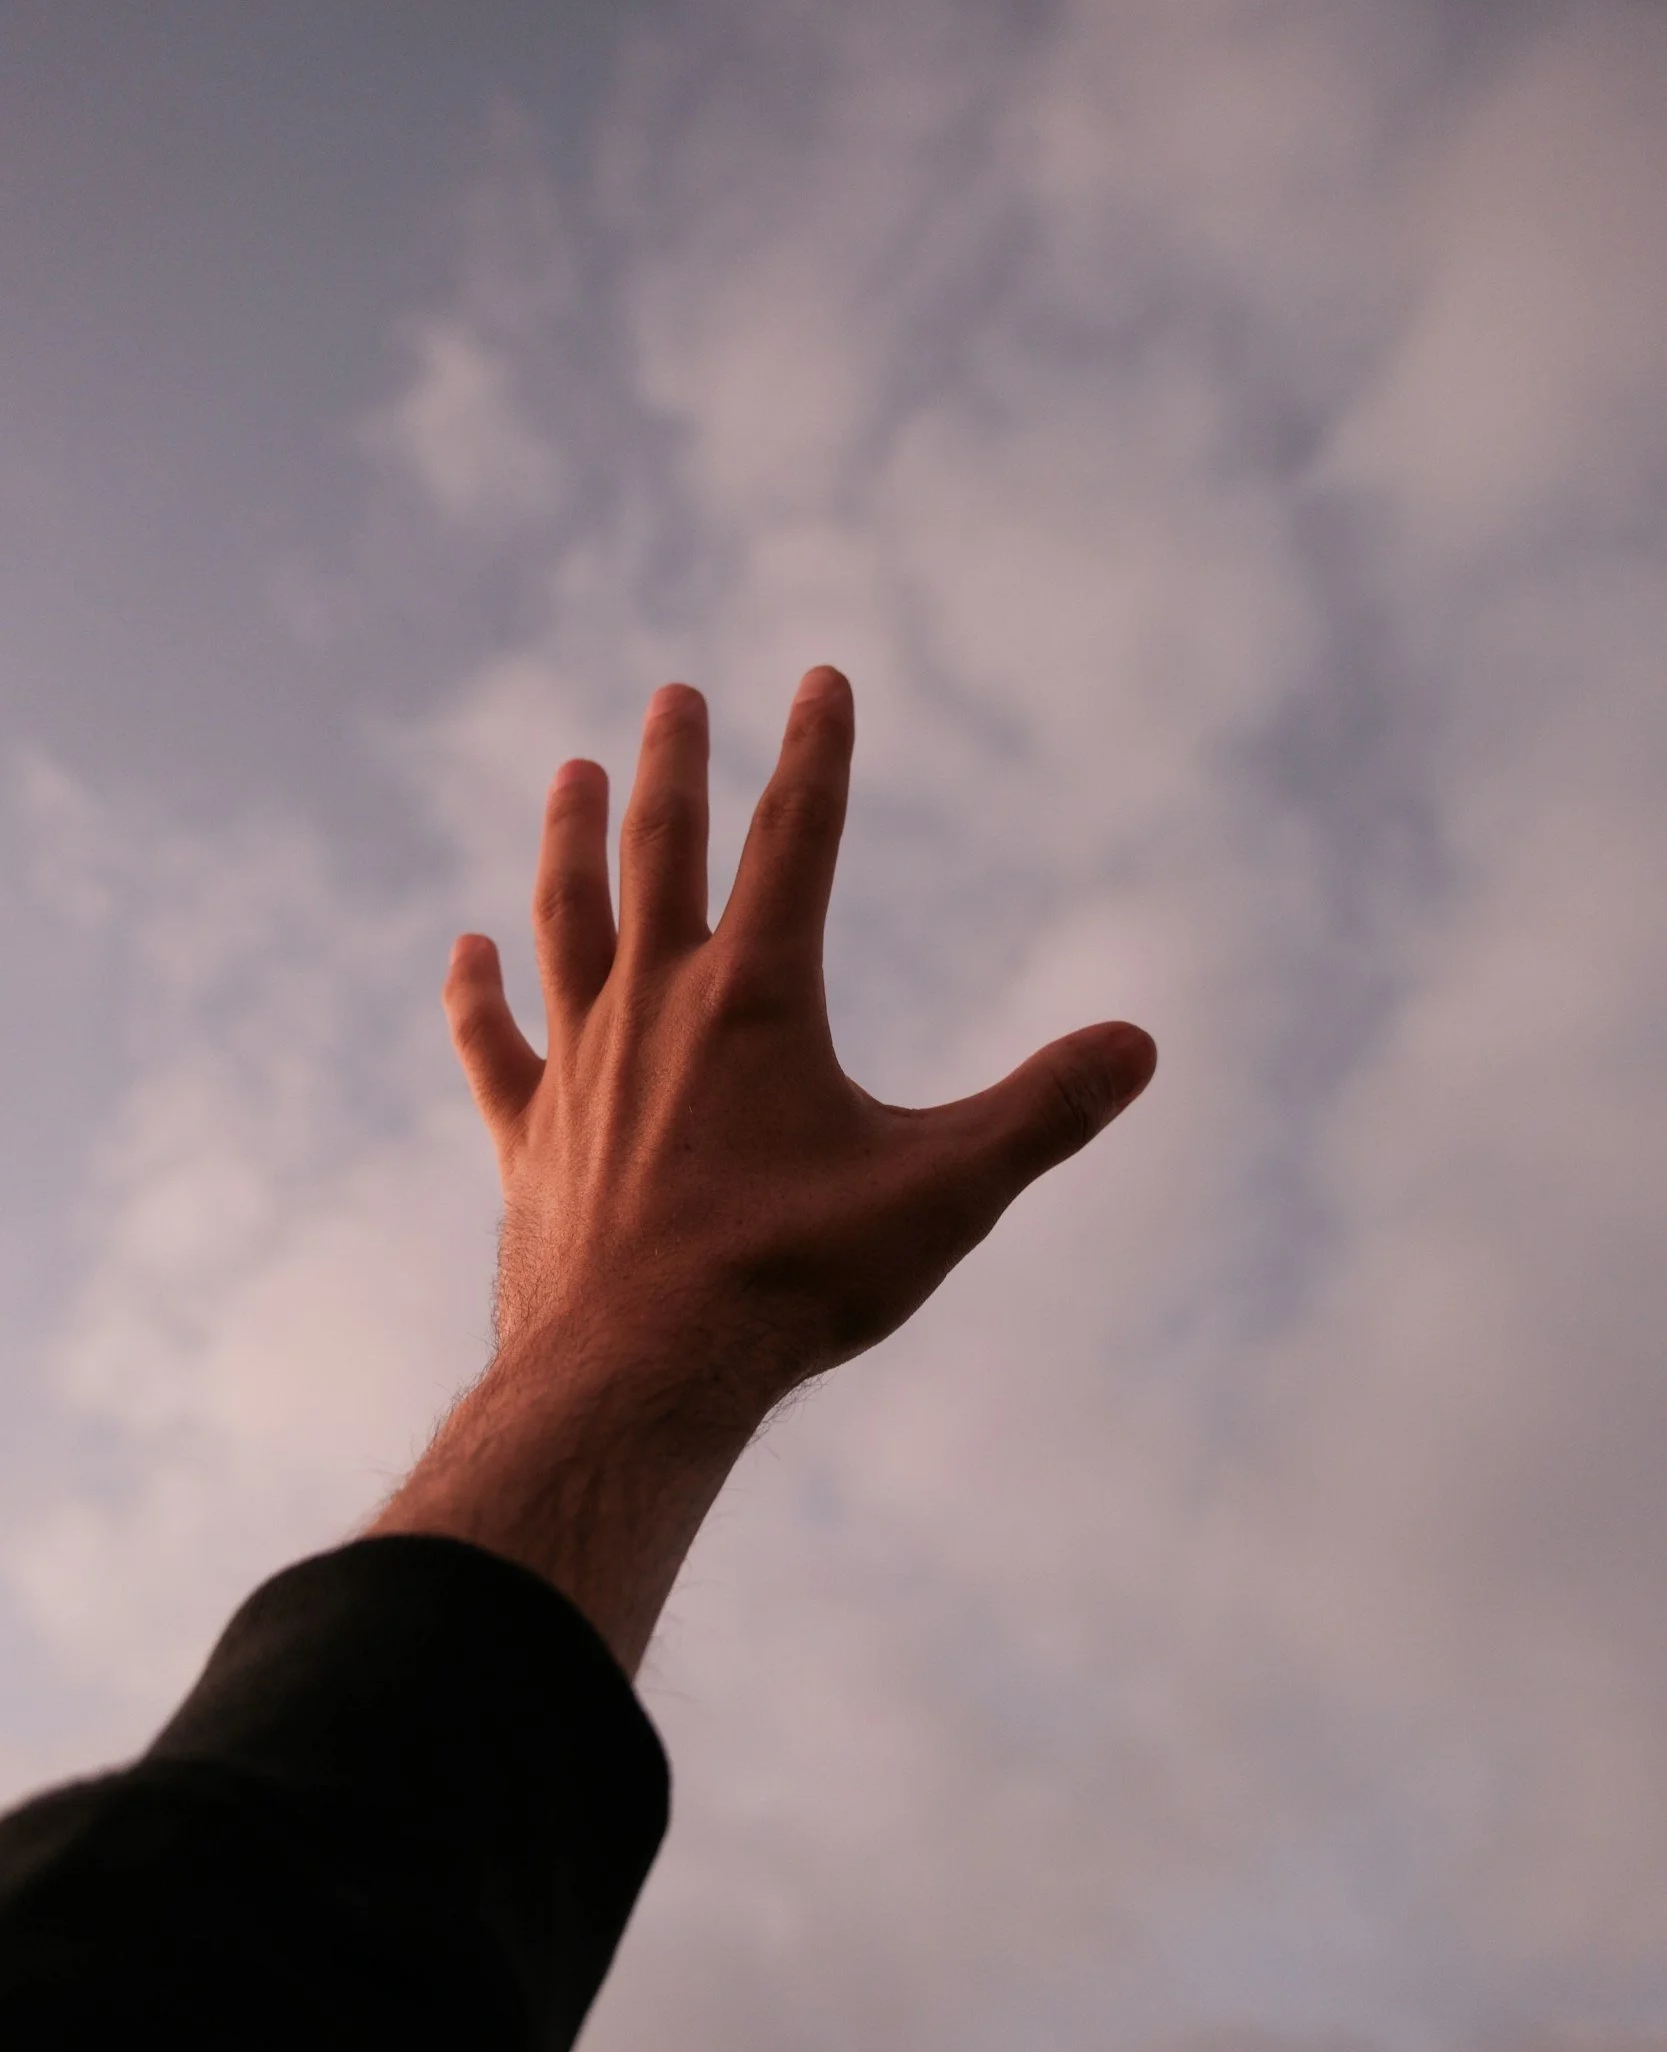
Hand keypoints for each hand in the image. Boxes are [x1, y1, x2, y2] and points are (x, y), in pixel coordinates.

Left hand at [445, 666, 1155, 1412]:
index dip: (816, 751)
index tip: (821, 677)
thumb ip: (1043, 1112)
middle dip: (674, 765)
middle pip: (661, 851)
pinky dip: (475, 991)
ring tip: (568, 772)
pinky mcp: (525, 1134)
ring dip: (568, 838)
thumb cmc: (795, 1281)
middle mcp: (657, 1003)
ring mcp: (580, 1064)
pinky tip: (465, 949)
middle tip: (672, 694)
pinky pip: (491, 1041)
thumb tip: (1141, 1046)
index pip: (797, 839)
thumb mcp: (945, 1193)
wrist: (640, 1374)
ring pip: (567, 919)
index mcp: (758, 996)